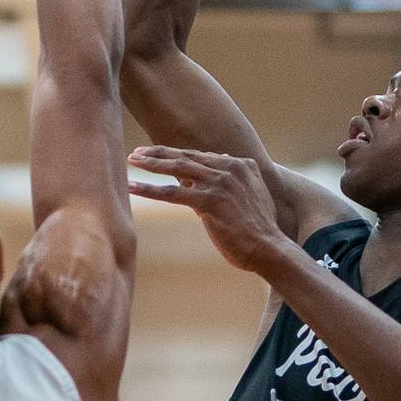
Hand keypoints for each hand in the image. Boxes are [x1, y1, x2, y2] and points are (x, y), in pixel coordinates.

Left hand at [128, 146, 287, 272]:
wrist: (269, 248)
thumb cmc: (259, 228)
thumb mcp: (253, 194)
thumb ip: (236, 178)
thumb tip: (218, 163)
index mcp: (240, 164)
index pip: (200, 155)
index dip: (176, 154)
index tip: (157, 153)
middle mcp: (230, 168)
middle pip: (186, 156)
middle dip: (158, 152)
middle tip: (137, 151)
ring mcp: (220, 183)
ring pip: (177, 168)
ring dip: (151, 164)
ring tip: (131, 161)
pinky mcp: (210, 201)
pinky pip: (172, 193)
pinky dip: (149, 189)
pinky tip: (132, 186)